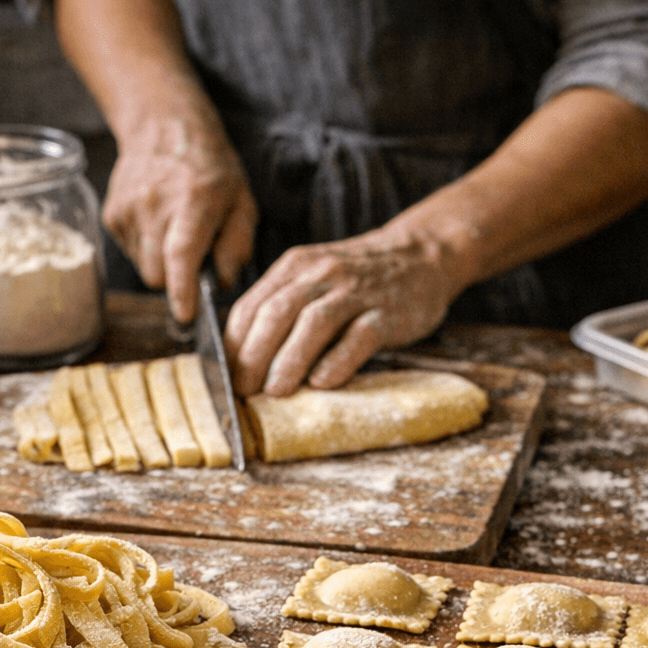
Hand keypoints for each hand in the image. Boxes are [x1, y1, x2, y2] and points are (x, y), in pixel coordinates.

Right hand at [102, 115, 257, 322]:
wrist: (165, 127)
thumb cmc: (210, 169)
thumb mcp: (241, 203)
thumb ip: (237, 247)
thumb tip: (219, 284)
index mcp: (193, 203)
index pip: (180, 255)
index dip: (182, 291)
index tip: (185, 317)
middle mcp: (154, 206)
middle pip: (156, 275)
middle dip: (174, 280)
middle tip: (192, 257)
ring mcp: (127, 210)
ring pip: (143, 266)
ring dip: (160, 261)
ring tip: (174, 228)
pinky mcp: (111, 214)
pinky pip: (132, 251)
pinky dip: (147, 247)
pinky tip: (158, 221)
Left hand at [224, 226, 462, 396]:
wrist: (422, 256)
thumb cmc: (358, 278)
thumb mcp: (313, 279)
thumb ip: (281, 308)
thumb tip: (244, 360)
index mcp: (295, 267)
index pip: (251, 305)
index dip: (234, 345)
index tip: (226, 377)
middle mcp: (321, 274)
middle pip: (276, 313)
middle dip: (254, 355)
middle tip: (244, 390)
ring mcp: (356, 292)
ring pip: (313, 323)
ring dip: (289, 360)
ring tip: (275, 391)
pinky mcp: (388, 313)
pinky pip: (359, 337)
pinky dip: (338, 361)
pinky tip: (322, 384)